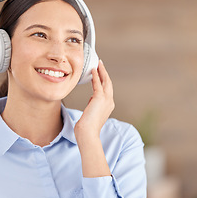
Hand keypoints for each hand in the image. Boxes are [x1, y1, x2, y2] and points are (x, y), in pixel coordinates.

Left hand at [74, 60, 113, 176]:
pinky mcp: (99, 98)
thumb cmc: (87, 128)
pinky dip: (96, 76)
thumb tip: (91, 99)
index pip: (107, 90)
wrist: (87, 133)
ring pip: (105, 81)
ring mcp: (106, 100)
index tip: (100, 73)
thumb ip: (93, 105)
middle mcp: (109, 101)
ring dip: (101, 71)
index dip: (104, 80)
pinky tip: (93, 70)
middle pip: (108, 83)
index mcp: (108, 106)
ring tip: (98, 64)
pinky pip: (98, 84)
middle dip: (104, 73)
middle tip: (100, 64)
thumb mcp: (91, 114)